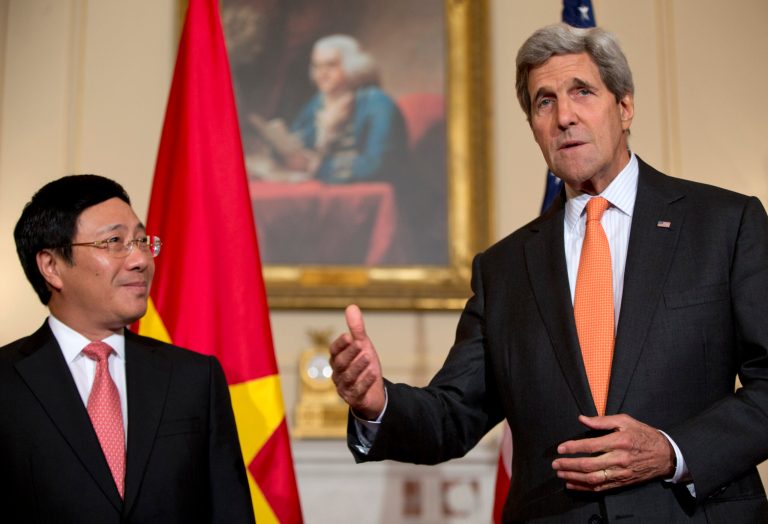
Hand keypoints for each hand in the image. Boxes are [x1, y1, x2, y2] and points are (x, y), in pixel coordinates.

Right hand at [329, 305, 385, 419]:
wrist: (373, 392)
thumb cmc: (364, 366)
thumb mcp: (362, 346)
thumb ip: (356, 329)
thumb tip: (352, 306)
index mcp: (337, 359)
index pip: (334, 351)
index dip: (340, 344)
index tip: (348, 336)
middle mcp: (338, 374)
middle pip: (341, 363)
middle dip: (350, 354)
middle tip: (360, 344)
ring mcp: (344, 387)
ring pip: (349, 377)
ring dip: (359, 366)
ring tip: (368, 356)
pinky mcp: (354, 399)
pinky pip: (358, 391)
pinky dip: (365, 381)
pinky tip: (374, 373)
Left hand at [551, 414, 675, 491]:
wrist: (666, 455)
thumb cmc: (644, 435)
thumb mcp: (625, 421)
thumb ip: (602, 421)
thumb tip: (582, 419)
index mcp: (618, 441)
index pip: (591, 446)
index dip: (573, 448)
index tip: (560, 448)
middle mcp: (619, 459)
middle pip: (589, 465)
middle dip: (569, 465)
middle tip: (555, 463)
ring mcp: (620, 473)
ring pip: (593, 479)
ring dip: (574, 478)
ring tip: (560, 474)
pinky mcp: (622, 482)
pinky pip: (601, 487)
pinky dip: (584, 487)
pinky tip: (572, 485)